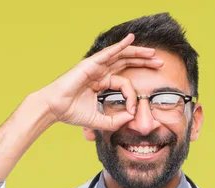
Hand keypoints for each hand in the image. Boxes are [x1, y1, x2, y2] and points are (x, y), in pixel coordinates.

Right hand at [39, 33, 162, 130]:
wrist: (54, 108)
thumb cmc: (71, 113)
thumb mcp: (98, 120)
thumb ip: (114, 121)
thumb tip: (130, 118)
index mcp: (101, 83)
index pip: (124, 84)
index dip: (132, 96)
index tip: (132, 110)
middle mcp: (100, 73)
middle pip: (126, 63)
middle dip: (143, 62)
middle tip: (159, 63)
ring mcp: (95, 67)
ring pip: (121, 56)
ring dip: (137, 53)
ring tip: (152, 53)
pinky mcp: (91, 64)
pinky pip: (109, 53)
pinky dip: (120, 46)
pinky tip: (131, 39)